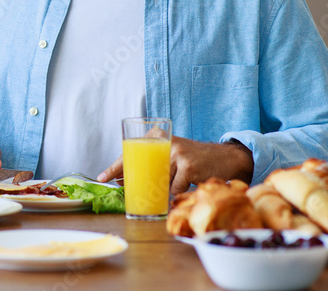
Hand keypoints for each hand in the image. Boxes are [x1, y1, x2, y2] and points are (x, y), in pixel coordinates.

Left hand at [97, 137, 253, 194]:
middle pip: (140, 168)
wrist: (225, 157)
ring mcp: (177, 154)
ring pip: (158, 181)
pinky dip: (175, 193)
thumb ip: (152, 162)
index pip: (130, 152)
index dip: (115, 167)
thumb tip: (125, 180)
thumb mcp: (170, 153)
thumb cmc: (193, 159)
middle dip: (130, 182)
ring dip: (160, 189)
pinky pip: (173, 189)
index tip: (101, 177)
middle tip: (122, 191)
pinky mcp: (188, 167)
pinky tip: (183, 188)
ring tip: (169, 186)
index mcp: (157, 135)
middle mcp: (164, 142)